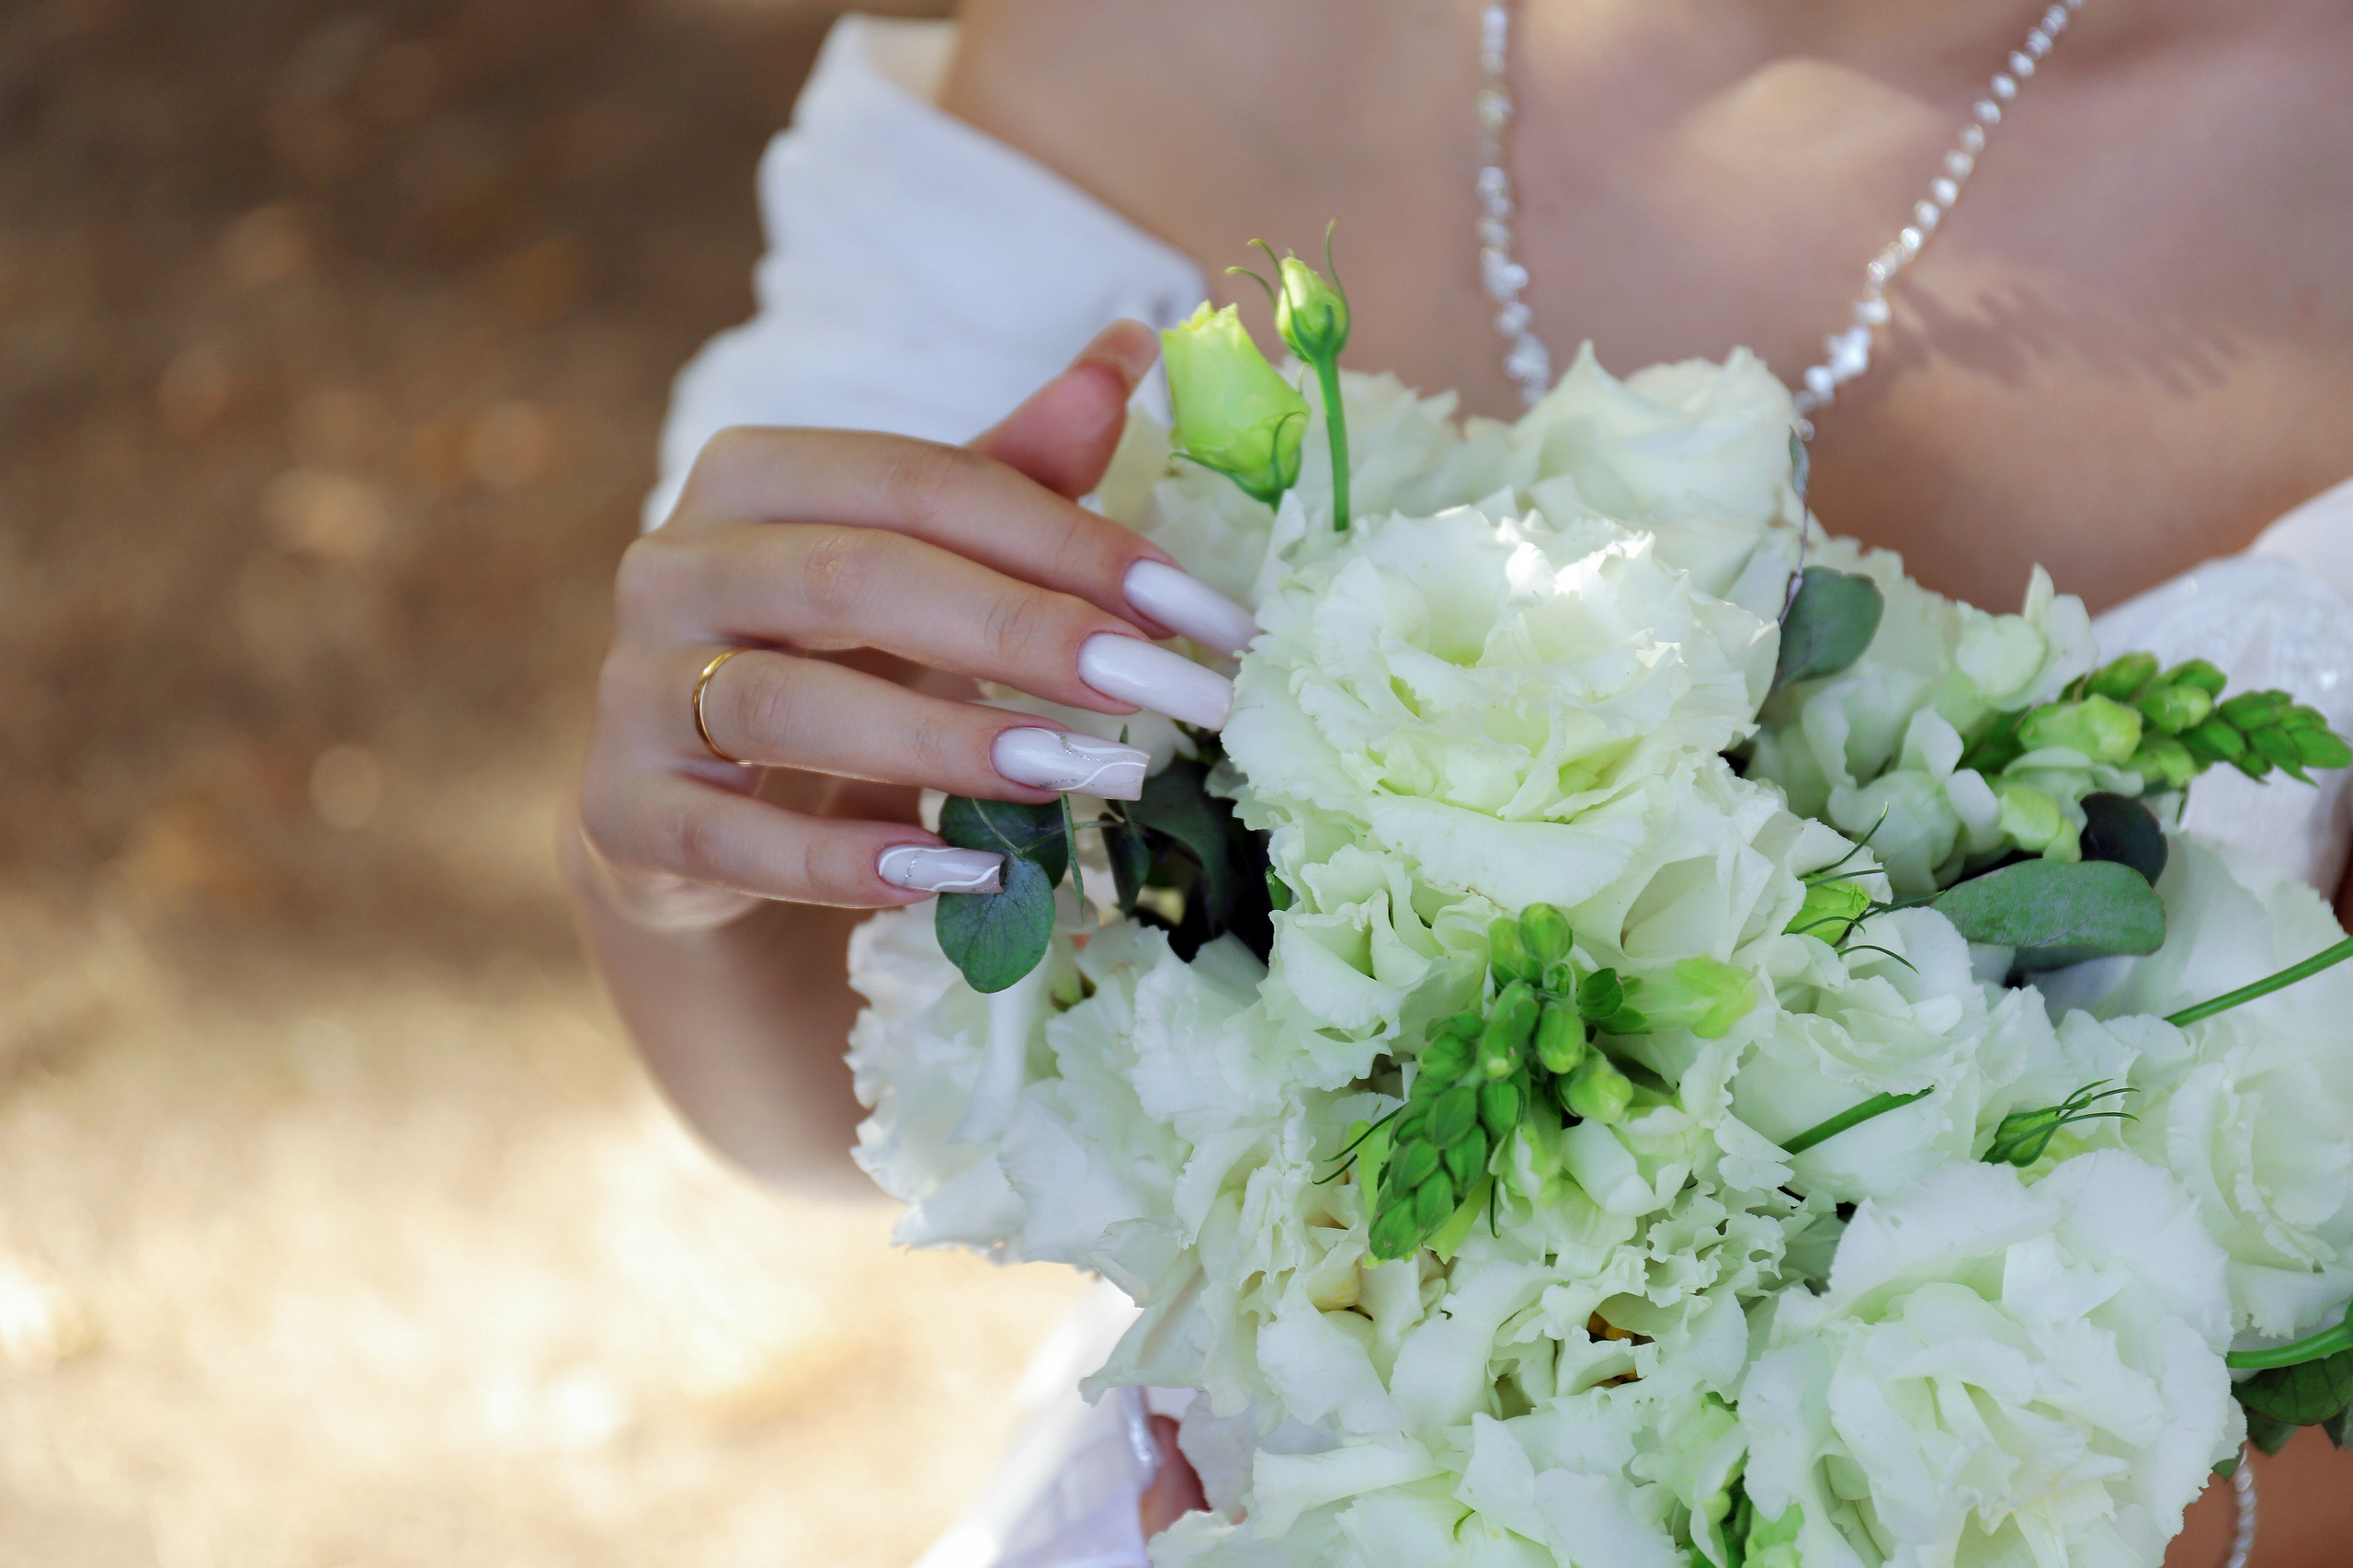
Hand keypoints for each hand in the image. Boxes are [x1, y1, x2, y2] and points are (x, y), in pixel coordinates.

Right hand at [572, 322, 1256, 928]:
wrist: (701, 803)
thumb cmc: (838, 656)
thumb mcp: (927, 563)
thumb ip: (1014, 472)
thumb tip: (1129, 346)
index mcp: (757, 474)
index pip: (922, 482)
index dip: (1064, 538)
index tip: (1191, 609)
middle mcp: (676, 565)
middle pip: (854, 578)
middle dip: (1019, 632)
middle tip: (1154, 688)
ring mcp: (635, 691)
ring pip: (785, 705)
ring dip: (944, 742)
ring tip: (1072, 775)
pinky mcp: (623, 812)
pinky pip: (728, 837)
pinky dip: (840, 859)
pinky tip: (950, 874)